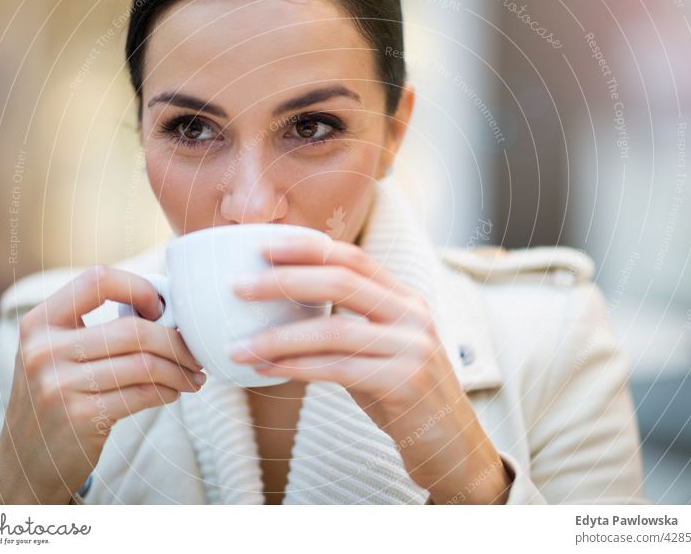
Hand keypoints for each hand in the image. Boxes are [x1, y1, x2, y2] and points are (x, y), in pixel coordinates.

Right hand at [0, 266, 205, 503]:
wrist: (26, 460)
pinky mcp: (80, 417)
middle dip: (176, 342)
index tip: (161, 309)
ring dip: (179, 371)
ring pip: (145, 365)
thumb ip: (96, 327)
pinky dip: (168, 391)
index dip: (139, 289)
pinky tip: (174, 392)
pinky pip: (142, 394)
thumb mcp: (57, 353)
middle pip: (133, 331)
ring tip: (193, 376)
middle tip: (195, 354)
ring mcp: (58, 385)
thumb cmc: (57, 396)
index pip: (98, 280)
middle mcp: (44, 350)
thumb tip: (170, 310)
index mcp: (39, 322)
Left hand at [227, 234, 511, 503]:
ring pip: (332, 330)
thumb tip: (281, 314)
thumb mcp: (380, 349)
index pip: (353, 258)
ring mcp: (412, 347)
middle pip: (341, 282)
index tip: (264, 247)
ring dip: (277, 338)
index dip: (307, 248)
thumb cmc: (404, 396)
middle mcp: (412, 315)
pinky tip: (266, 370)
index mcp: (405, 298)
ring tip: (239, 346)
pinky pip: (337, 369)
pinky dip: (295, 368)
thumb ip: (346, 326)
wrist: (452, 445)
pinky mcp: (404, 383)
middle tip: (238, 288)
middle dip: (283, 281)